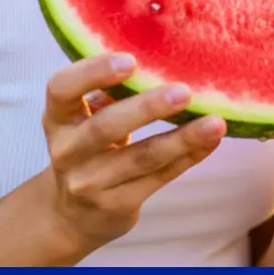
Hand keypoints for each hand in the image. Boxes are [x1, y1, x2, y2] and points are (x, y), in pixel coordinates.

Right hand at [37, 53, 225, 256]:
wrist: (71, 216)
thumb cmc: (89, 146)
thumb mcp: (86, 118)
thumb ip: (113, 93)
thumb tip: (167, 58)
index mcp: (58, 118)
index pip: (61, 89)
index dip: (93, 72)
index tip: (131, 61)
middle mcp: (67, 152)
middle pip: (104, 128)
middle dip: (146, 109)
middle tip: (183, 92)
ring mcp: (90, 184)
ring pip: (141, 158)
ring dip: (182, 138)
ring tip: (215, 123)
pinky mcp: (117, 206)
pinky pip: (160, 177)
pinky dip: (189, 155)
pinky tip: (211, 139)